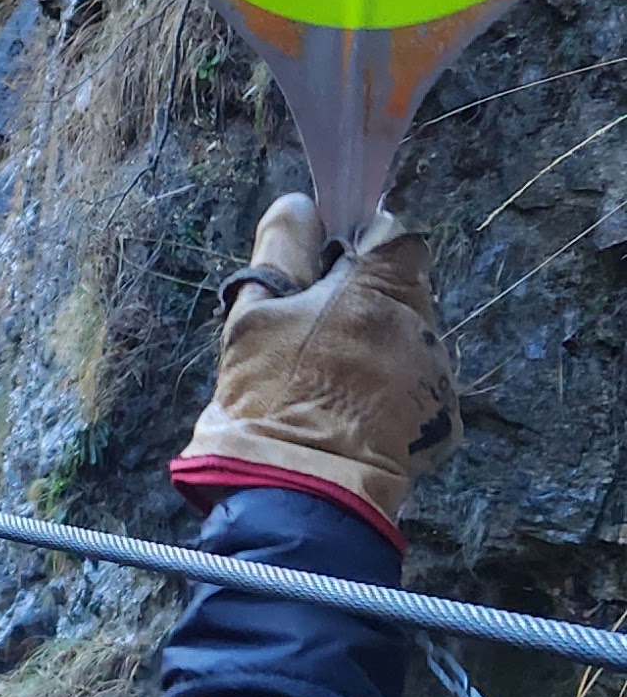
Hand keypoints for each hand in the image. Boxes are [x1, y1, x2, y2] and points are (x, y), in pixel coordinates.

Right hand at [174, 194, 456, 539]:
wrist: (299, 491)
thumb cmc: (269, 398)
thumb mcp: (252, 316)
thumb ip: (280, 252)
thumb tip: (298, 205)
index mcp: (375, 290)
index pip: (396, 237)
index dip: (364, 246)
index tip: (331, 268)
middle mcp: (420, 326)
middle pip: (405, 292)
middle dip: (368, 305)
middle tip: (319, 338)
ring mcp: (437, 376)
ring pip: (411, 343)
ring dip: (381, 351)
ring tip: (333, 386)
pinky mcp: (445, 422)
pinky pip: (420, 391)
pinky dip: (394, 396)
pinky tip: (355, 418)